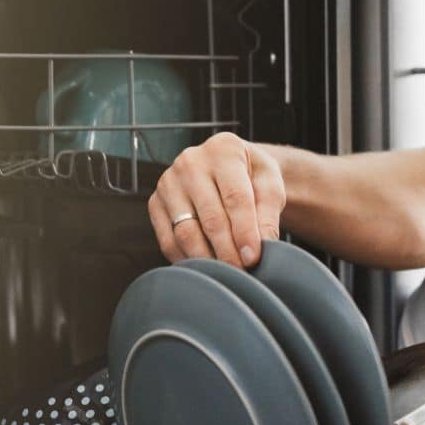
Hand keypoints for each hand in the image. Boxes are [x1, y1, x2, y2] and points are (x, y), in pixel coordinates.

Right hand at [147, 132, 284, 267]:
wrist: (228, 167)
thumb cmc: (251, 176)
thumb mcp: (269, 184)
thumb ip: (268, 212)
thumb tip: (263, 244)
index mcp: (223, 150)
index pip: (235, 197)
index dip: (244, 231)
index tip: (253, 257)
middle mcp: (190, 162)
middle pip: (209, 218)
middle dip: (227, 251)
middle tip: (242, 272)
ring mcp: (168, 183)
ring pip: (186, 232)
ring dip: (207, 259)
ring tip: (226, 274)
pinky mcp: (155, 203)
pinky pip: (168, 240)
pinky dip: (187, 259)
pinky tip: (205, 268)